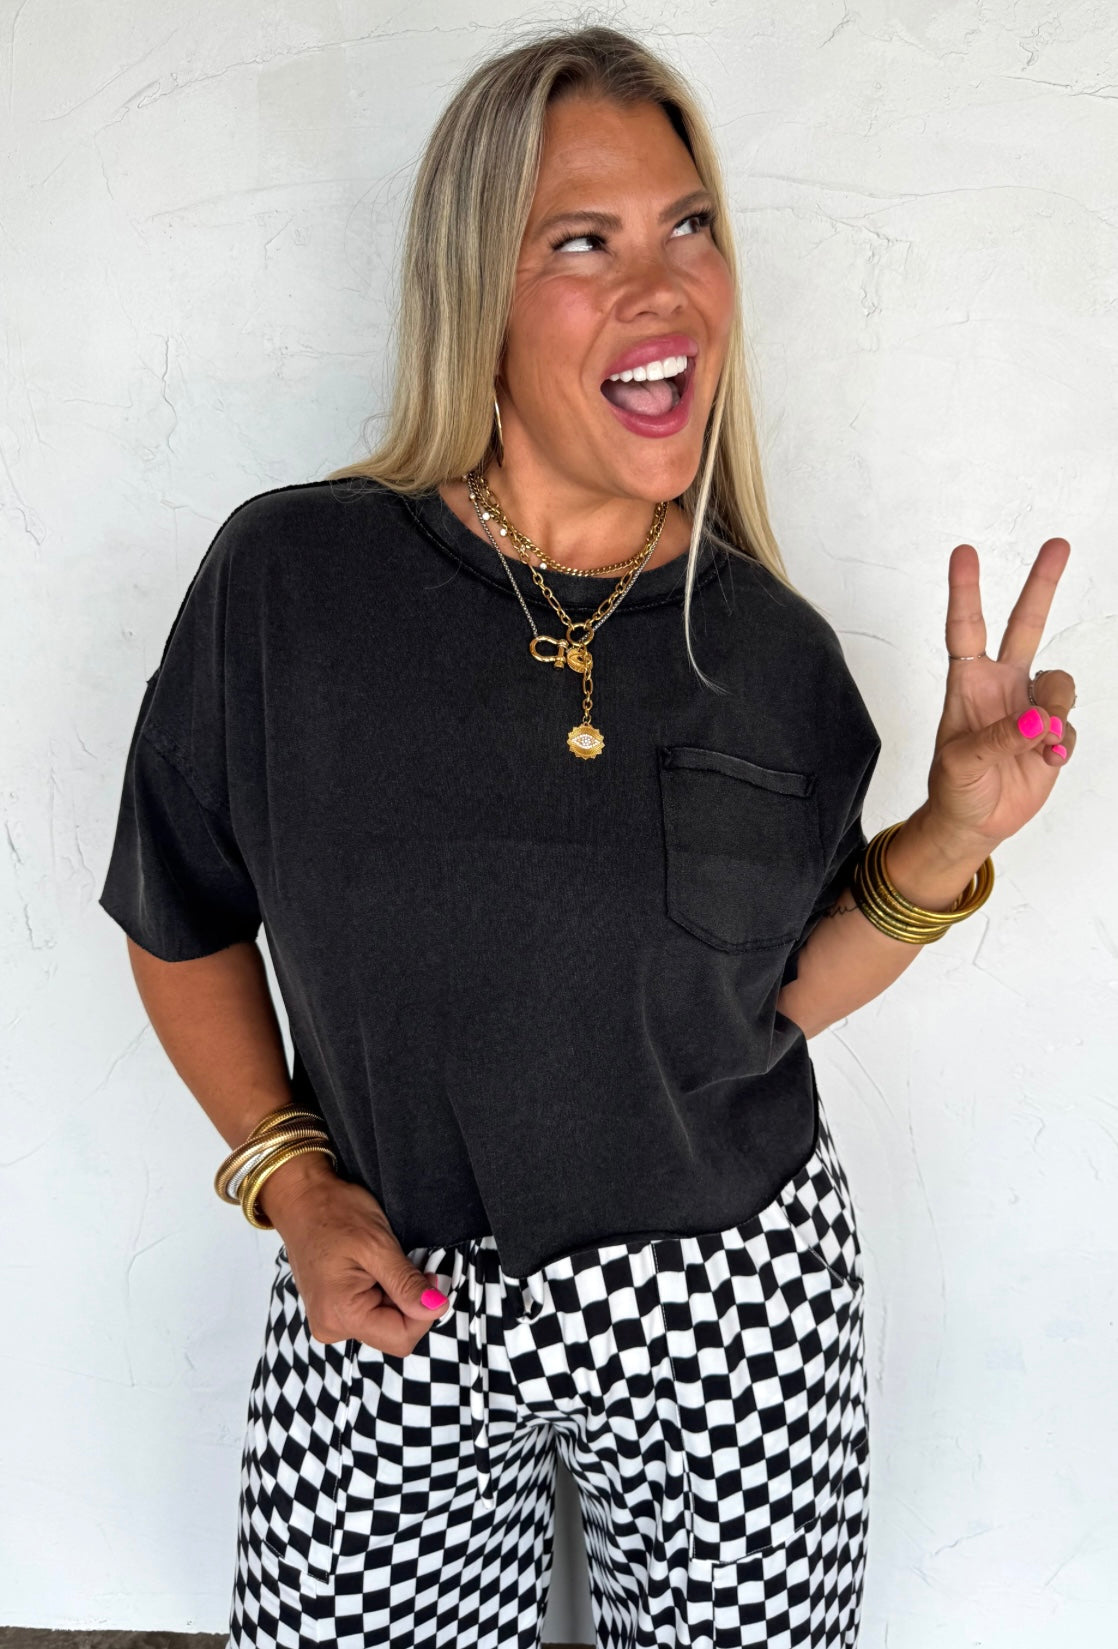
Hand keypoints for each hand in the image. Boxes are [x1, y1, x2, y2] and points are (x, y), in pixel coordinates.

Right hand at [264, 1168, 450, 1355]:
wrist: (301, 1199)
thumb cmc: (334, 1213)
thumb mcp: (378, 1244)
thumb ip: (406, 1283)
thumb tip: (437, 1308)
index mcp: (341, 1315)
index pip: (402, 1338)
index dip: (425, 1309)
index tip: (428, 1275)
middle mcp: (331, 1327)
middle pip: (393, 1332)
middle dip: (409, 1300)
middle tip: (404, 1261)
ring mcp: (330, 1319)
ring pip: (385, 1321)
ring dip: (396, 1294)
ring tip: (383, 1261)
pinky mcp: (333, 1310)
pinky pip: (371, 1312)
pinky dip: (383, 1291)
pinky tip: (374, 1267)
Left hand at [922, 537, 1076, 850]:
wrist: (974, 823)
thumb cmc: (954, 787)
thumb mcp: (962, 764)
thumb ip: (999, 738)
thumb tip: (1037, 718)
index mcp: (968, 684)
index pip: (965, 630)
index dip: (965, 591)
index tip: (964, 552)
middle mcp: (1002, 686)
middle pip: (1025, 625)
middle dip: (1042, 585)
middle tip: (1058, 544)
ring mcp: (1030, 706)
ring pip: (1059, 684)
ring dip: (1055, 711)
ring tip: (1038, 743)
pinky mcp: (1053, 733)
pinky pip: (1070, 726)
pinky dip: (1062, 744)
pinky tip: (1047, 761)